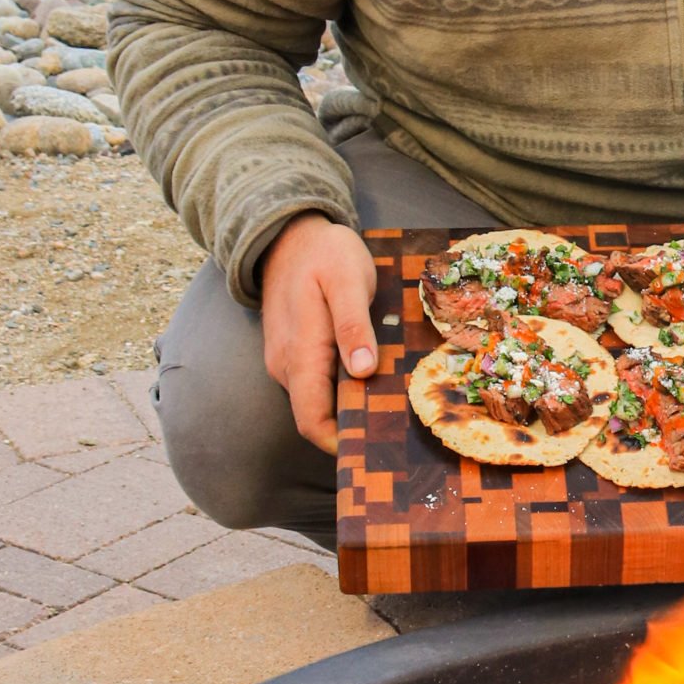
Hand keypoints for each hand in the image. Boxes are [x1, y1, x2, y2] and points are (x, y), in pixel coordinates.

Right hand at [260, 214, 377, 452]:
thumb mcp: (347, 279)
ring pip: (316, 402)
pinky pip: (315, 384)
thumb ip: (353, 325)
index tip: (376, 448)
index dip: (339, 444)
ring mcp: (285, 361)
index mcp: (300, 352)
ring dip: (348, 407)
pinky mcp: (291, 353)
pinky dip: (340, 389)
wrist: (289, 234)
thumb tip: (363, 371)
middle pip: (316, 417)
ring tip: (391, 404)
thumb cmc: (324, 253)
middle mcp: (286, 366)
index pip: (312, 420)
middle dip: (352, 428)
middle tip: (398, 428)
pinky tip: (370, 379)